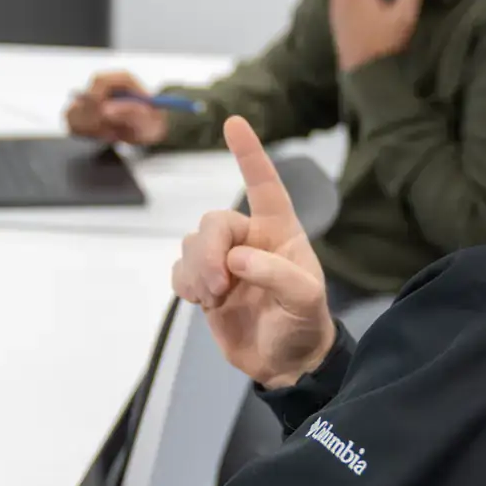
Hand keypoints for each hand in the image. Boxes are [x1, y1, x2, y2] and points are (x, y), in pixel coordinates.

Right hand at [64, 71, 168, 145]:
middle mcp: (102, 87)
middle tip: (114, 133)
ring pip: (73, 113)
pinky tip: (105, 135)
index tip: (103, 116)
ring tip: (114, 134)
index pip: (99, 80)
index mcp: (121, 80)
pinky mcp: (80, 114)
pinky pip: (73, 127)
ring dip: (92, 130)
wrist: (148, 130)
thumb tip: (105, 111)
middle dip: (96, 120)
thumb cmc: (151, 122)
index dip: (96, 96)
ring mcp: (88, 99)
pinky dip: (88, 135)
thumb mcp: (149, 120)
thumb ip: (130, 113)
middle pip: (83, 97)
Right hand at [172, 117, 333, 387]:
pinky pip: (179, 268)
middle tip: (218, 288)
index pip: (264, 185)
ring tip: (213, 299)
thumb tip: (237, 259)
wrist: (286, 363)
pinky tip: (200, 301)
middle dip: (208, 252)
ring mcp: (224, 261)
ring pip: (191, 244)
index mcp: (280, 232)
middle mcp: (249, 238)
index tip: (235, 122)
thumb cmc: (304, 323)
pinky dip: (183, 282)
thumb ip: (278, 275)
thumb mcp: (306, 301)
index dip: (250, 154)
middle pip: (213, 222)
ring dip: (196, 271)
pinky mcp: (204, 283)